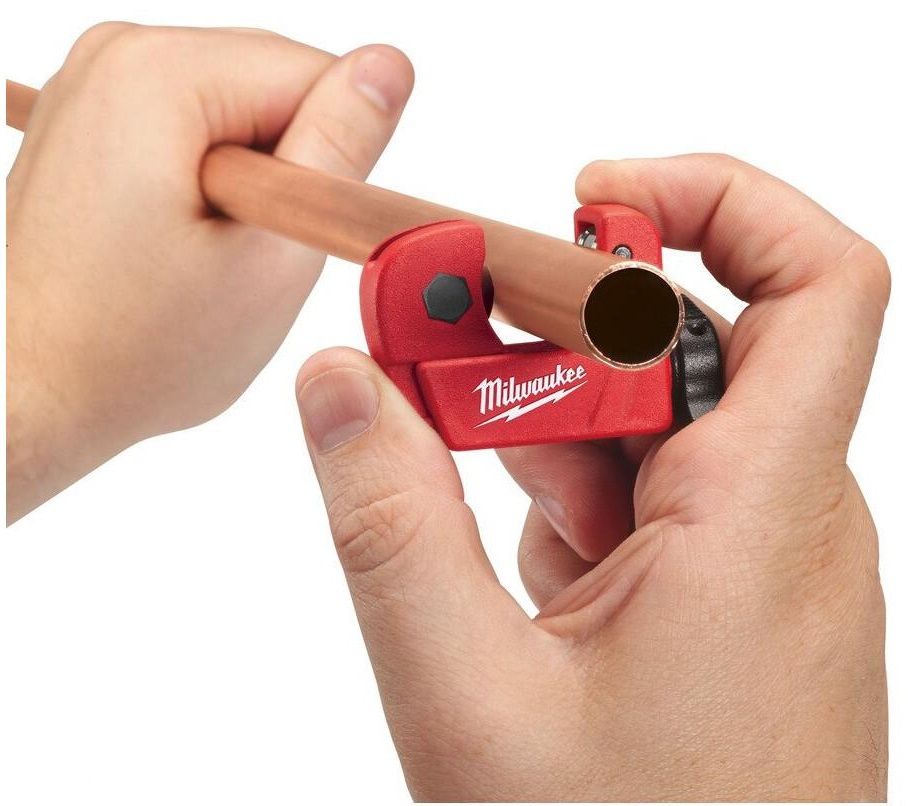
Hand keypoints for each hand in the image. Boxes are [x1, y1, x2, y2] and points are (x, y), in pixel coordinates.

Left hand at [6, 23, 412, 521]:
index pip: (318, 74)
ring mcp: (98, 89)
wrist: (30, 390)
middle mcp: (117, 59)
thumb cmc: (130, 350)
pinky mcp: (95, 124)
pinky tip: (182, 243)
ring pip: (240, 116)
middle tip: (248, 258)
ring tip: (207, 258)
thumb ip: (339, 147)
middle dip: (290, 173)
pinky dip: (211, 186)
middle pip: (275, 88)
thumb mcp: (270, 256)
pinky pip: (194, 132)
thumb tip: (387, 70)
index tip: (297, 234)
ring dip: (252, 187)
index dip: (334, 164)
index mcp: (158, 75)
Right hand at [294, 155, 889, 799]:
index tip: (583, 200)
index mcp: (759, 520)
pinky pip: (639, 490)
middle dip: (547, 327)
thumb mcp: (469, 699)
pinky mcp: (717, 589)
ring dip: (537, 422)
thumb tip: (340, 383)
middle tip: (428, 339)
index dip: (711, 200)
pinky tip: (513, 561)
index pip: (809, 283)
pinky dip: (560, 491)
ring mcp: (751, 555)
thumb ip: (392, 525)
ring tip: (442, 456)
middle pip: (678, 343)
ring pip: (644, 419)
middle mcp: (778, 516)